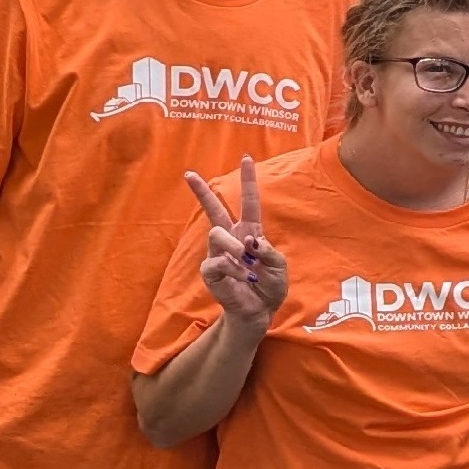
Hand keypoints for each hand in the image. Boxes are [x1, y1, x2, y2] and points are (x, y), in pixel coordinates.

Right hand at [181, 158, 289, 327]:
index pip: (249, 202)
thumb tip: (250, 239)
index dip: (249, 181)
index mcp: (250, 233)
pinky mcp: (209, 270)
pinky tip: (242, 278)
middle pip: (214, 210)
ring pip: (216, 234)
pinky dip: (233, 269)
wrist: (259, 311)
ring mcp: (217, 254)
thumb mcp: (279, 267)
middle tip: (189, 174)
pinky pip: (217, 261)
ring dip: (235, 248)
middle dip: (201, 191)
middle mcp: (231, 239)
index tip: (247, 158)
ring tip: (247, 264)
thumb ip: (269, 251)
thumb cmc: (270, 287)